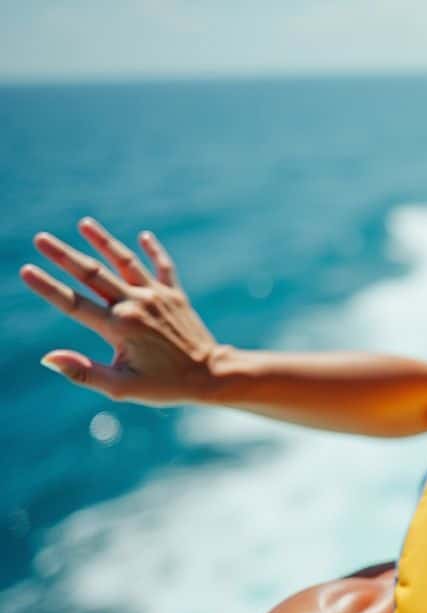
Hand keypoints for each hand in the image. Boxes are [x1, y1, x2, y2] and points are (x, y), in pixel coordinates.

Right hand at [20, 217, 222, 404]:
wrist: (212, 375)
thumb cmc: (165, 386)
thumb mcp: (122, 388)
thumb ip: (84, 372)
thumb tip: (48, 358)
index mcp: (119, 327)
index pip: (74, 304)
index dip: (48, 287)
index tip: (27, 270)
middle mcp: (136, 304)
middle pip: (93, 275)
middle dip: (65, 256)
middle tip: (41, 238)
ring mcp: (157, 296)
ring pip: (126, 262)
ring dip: (104, 241)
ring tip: (85, 223)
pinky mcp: (175, 295)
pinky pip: (163, 267)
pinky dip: (154, 250)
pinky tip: (144, 235)